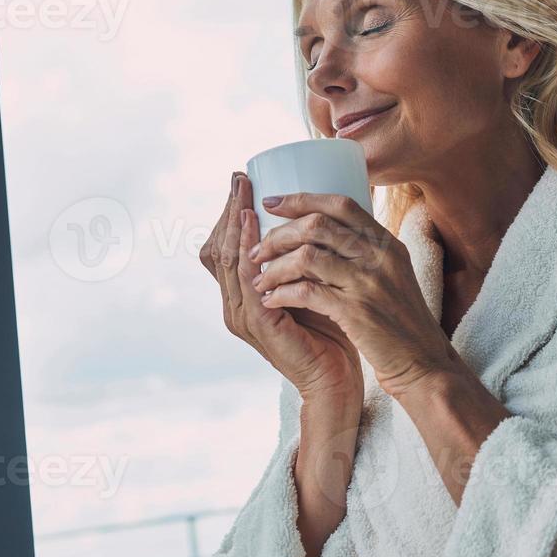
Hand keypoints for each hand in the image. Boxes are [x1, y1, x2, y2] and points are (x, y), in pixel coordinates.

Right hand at [200, 173, 363, 403]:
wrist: (338, 379)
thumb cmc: (332, 331)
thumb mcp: (312, 284)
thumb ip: (305, 258)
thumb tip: (321, 212)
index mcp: (245, 297)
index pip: (226, 248)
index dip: (230, 214)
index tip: (243, 180)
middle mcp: (236, 305)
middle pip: (218, 248)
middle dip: (228, 210)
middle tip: (239, 178)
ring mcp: (242, 315)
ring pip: (227, 259)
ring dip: (234, 222)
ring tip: (243, 192)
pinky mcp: (257, 323)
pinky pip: (246, 278)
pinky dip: (247, 248)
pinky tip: (252, 225)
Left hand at [248, 192, 459, 399]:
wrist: (423, 362)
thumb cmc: (401, 322)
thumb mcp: (394, 275)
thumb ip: (367, 251)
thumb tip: (326, 229)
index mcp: (388, 243)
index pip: (341, 205)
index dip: (301, 199)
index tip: (271, 203)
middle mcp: (380, 257)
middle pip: (317, 225)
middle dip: (278, 235)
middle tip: (257, 249)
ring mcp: (368, 283)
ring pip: (306, 256)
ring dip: (274, 267)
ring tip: (259, 279)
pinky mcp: (355, 312)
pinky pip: (306, 291)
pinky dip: (281, 293)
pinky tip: (271, 300)